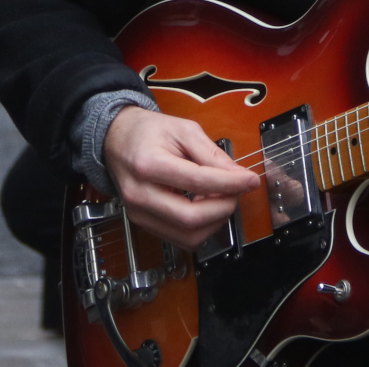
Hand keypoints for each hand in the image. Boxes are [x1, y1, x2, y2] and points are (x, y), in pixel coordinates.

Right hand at [104, 106, 260, 248]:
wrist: (118, 140)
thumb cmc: (149, 132)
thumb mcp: (184, 130)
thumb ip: (212, 153)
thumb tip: (238, 175)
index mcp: (148, 165)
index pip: (198, 182)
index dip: (231, 184)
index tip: (250, 180)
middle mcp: (140, 194)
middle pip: (190, 218)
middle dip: (223, 208)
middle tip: (237, 191)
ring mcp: (139, 213)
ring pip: (186, 236)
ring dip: (213, 222)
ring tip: (220, 198)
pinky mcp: (143, 223)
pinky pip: (179, 238)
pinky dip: (200, 227)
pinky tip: (205, 207)